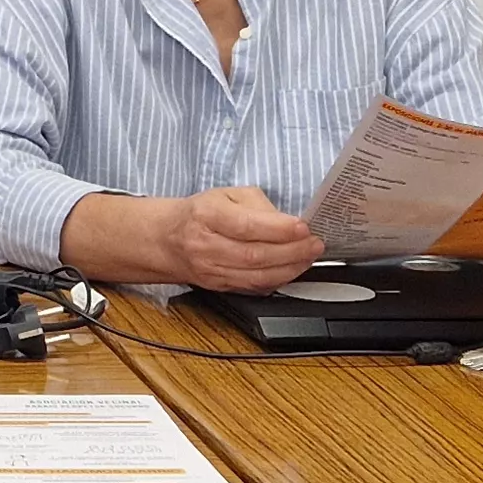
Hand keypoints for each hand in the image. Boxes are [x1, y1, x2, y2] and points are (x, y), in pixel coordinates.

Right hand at [144, 187, 325, 292]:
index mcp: (206, 215)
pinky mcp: (218, 287)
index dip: (278, 229)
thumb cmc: (200, 213)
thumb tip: (286, 222)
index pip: (245, 226)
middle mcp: (206, 245)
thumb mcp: (226, 194)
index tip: (303, 227)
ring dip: (289, 269)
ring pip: (256, 276)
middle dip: (292, 251)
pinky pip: (253, 288)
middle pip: (254, 255)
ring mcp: (211, 270)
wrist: (167, 240)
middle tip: (315, 244)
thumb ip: (258, 204)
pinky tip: (292, 270)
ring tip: (309, 257)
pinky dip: (278, 280)